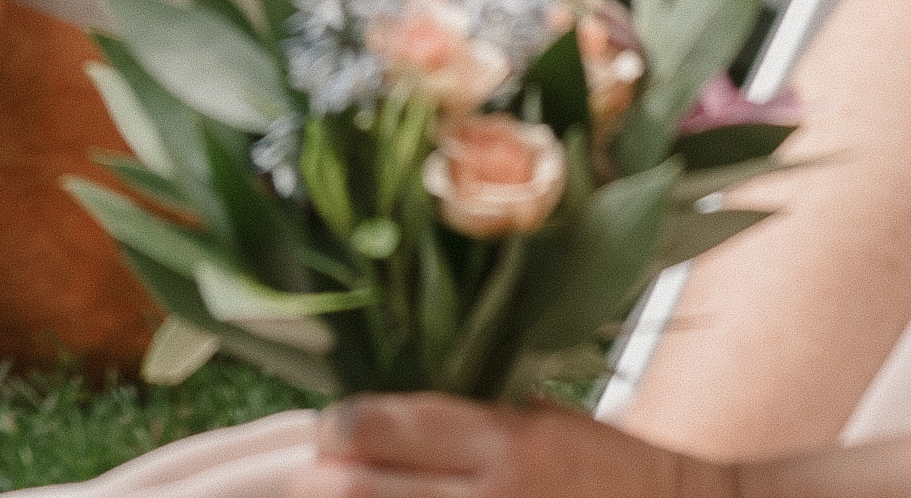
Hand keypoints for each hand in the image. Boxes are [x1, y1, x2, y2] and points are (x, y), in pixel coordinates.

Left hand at [311, 400, 703, 497]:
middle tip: (309, 484)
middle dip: (319, 487)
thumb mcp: (534, 419)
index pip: (378, 427)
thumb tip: (367, 420)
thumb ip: (457, 419)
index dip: (336, 430)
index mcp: (500, 442)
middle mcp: (494, 497)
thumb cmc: (601, 470)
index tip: (328, 435)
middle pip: (361, 492)